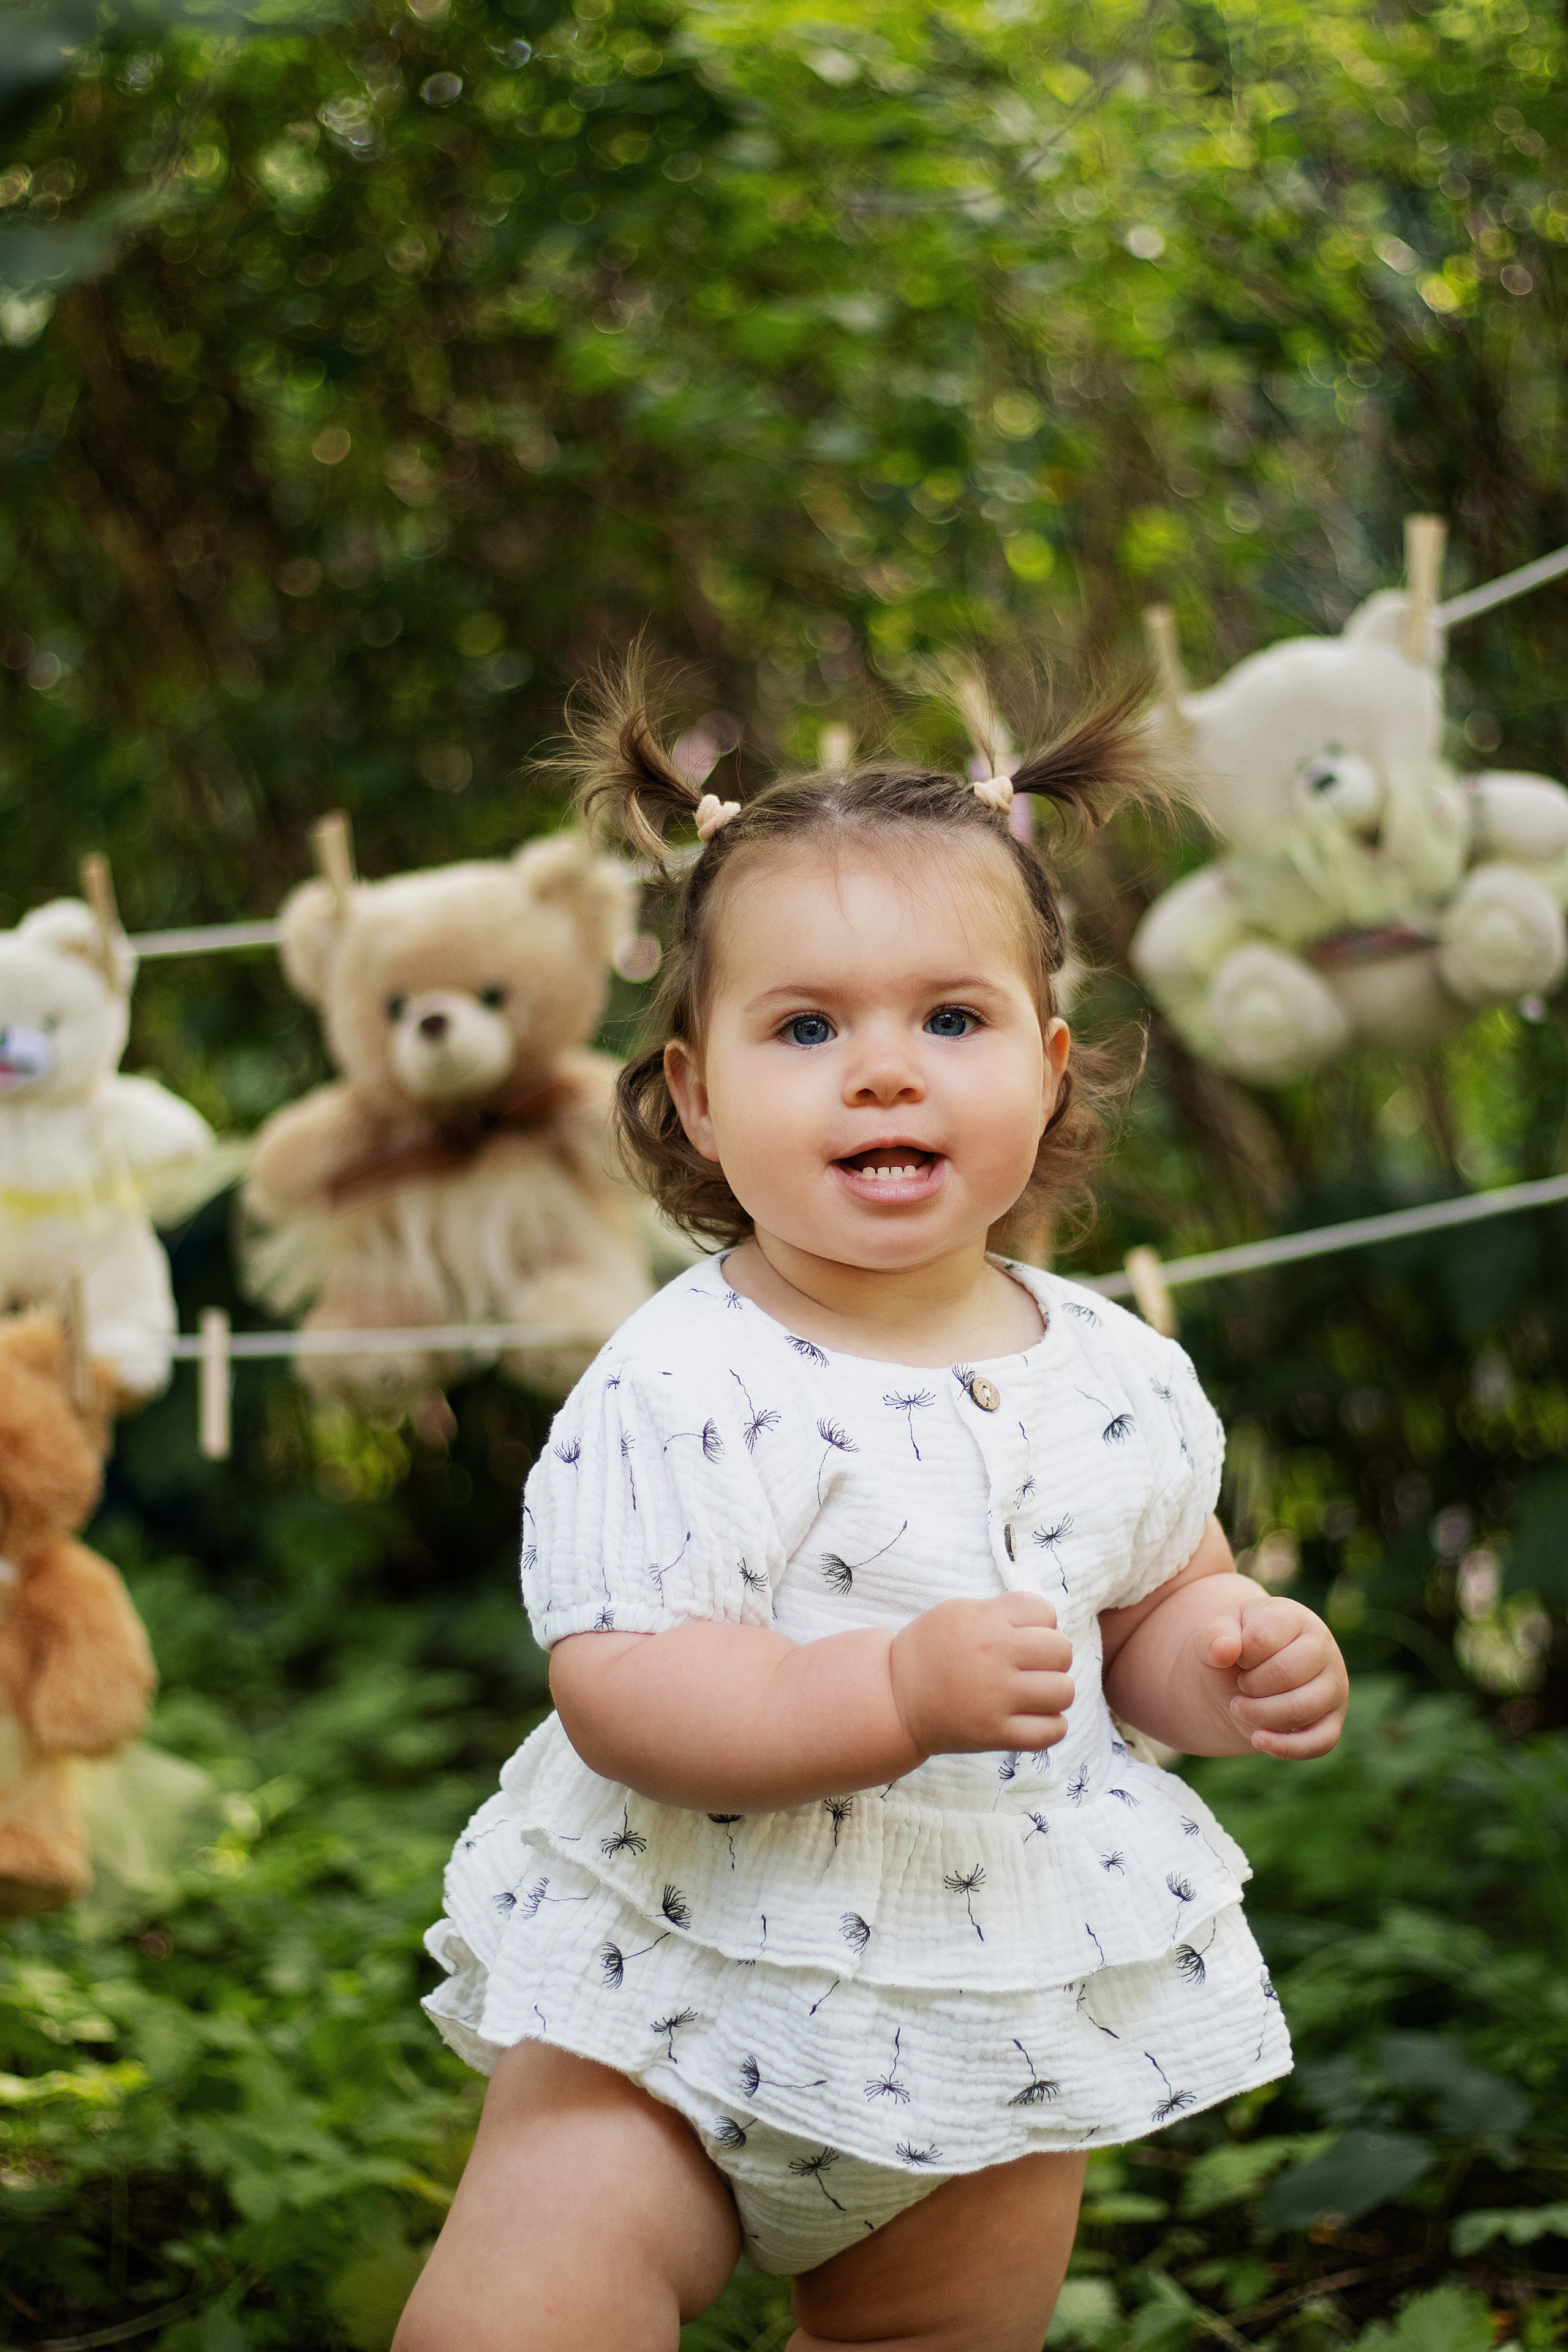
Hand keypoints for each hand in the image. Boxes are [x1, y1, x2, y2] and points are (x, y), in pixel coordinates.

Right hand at [890, 1593, 1073, 1761]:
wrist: (894, 1697)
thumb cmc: (931, 1650)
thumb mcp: (959, 1612)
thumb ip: (1002, 1612)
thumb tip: (1051, 1626)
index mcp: (985, 1621)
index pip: (1044, 1611)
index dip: (1041, 1623)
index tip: (1024, 1635)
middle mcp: (993, 1656)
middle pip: (1061, 1650)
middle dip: (1054, 1656)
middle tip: (1033, 1665)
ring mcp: (995, 1698)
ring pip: (1063, 1691)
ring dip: (1056, 1691)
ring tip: (1036, 1692)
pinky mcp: (994, 1734)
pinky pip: (1051, 1731)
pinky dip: (1052, 1725)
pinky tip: (1035, 1717)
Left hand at [1201, 1591, 1347, 1758]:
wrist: (1246, 1676)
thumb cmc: (1236, 1648)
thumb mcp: (1217, 1633)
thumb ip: (1215, 1636)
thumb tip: (1223, 1649)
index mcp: (1294, 1618)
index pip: (1264, 1638)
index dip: (1239, 1654)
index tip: (1236, 1655)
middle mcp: (1323, 1649)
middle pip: (1286, 1674)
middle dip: (1250, 1686)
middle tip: (1239, 1685)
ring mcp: (1333, 1686)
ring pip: (1302, 1709)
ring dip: (1260, 1714)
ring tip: (1241, 1706)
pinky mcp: (1333, 1721)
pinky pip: (1320, 1742)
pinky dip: (1286, 1747)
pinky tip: (1257, 1739)